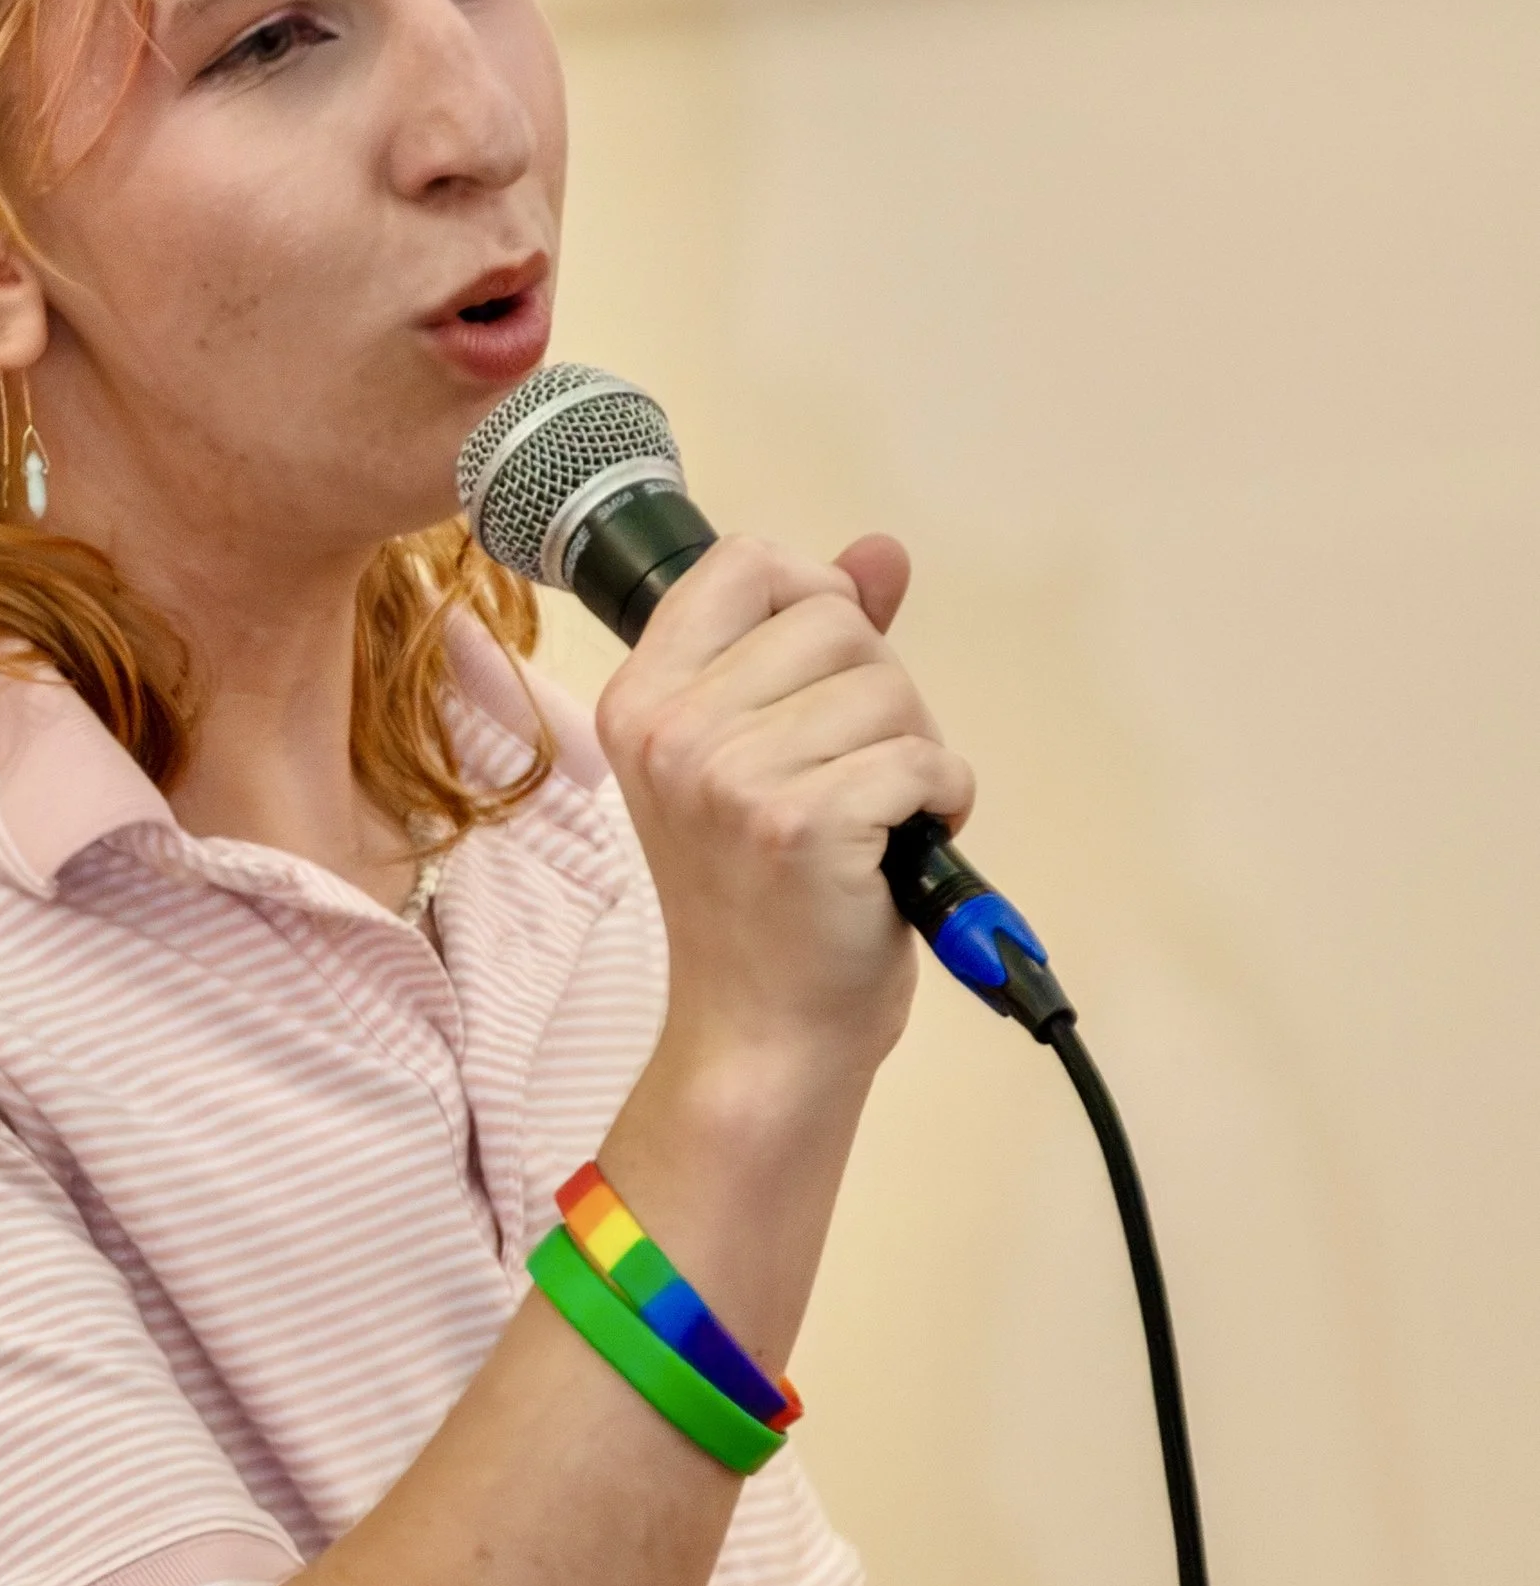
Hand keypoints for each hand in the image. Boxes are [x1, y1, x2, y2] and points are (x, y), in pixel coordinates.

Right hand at [592, 532, 972, 1095]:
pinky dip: (943, 798)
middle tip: (857, 772)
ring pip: (888, 688)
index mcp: (642, 697)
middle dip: (880, 692)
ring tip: (877, 817)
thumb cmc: (763, 899)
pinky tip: (905, 844)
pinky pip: (921, 759)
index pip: (746, 563)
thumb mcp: (759, 753)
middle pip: (834, 620)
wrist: (762, 1032)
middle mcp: (670, 729)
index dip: (815, 601)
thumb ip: (812, 643)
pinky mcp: (798, 825)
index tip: (826, 677)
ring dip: (915, 752)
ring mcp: (728, 776)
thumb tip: (881, 553)